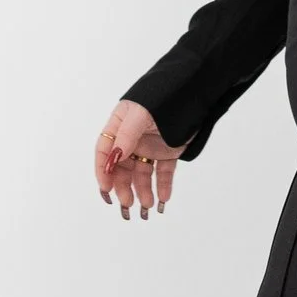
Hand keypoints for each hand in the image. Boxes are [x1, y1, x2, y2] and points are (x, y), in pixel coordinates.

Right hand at [94, 100, 184, 220]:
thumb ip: (126, 136)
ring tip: (148, 205)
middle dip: (124, 187)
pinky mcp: (168, 152)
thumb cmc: (162, 96)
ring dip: (143, 190)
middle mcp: (132, 139)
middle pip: (122, 168)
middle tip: (127, 203)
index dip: (103, 171)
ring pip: (142, 174)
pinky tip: (163, 198)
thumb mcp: (140, 115)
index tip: (106, 190)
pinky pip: (163, 172)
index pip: (105, 152)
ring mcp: (149, 146)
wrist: (193, 90)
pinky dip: (163, 186)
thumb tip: (112, 159)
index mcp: (119, 127)